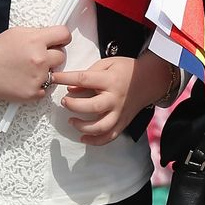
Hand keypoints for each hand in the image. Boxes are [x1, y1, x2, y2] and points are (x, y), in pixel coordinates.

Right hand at [0, 25, 71, 102]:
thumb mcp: (18, 33)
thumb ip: (39, 34)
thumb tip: (54, 36)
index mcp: (35, 40)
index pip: (64, 34)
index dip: (62, 38)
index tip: (59, 41)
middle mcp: (39, 59)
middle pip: (61, 56)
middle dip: (52, 55)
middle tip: (36, 57)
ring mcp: (38, 77)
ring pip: (54, 73)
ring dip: (45, 71)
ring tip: (27, 69)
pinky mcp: (34, 93)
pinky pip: (46, 88)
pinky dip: (37, 85)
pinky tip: (24, 79)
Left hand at [56, 51, 178, 143]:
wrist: (150, 79)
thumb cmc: (126, 69)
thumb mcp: (107, 63)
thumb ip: (89, 74)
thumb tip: (70, 88)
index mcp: (110, 80)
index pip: (84, 79)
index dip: (66, 79)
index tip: (53, 78)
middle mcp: (115, 98)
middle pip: (92, 107)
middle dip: (74, 105)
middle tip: (64, 101)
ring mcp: (119, 112)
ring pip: (101, 126)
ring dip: (83, 126)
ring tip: (71, 120)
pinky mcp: (123, 122)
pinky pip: (109, 137)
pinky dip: (95, 141)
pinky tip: (83, 137)